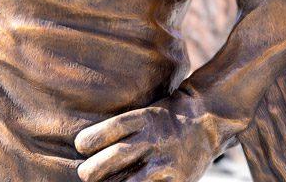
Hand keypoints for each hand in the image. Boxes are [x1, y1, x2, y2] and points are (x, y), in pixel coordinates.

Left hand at [74, 96, 219, 181]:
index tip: (78, 144)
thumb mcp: (146, 111)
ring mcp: (167, 161)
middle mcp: (155, 138)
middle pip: (120, 153)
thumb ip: (125, 128)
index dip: (95, 136)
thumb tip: (88, 145)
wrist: (206, 120)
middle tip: (83, 174)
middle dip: (97, 167)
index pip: (116, 126)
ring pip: (134, 179)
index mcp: (145, 117)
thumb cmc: (165, 116)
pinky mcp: (178, 181)